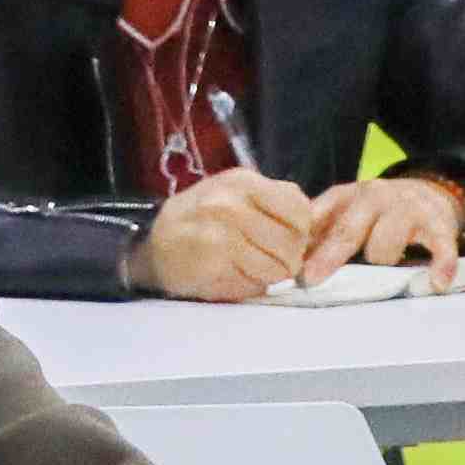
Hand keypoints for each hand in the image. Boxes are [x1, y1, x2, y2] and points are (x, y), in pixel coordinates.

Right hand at [133, 169, 325, 300]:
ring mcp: (222, 224)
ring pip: (281, 264)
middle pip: (294, 241)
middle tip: (263, 260)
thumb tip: (314, 233)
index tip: (280, 239)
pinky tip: (229, 273)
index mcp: (242, 181)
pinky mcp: (214, 253)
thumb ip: (272, 209)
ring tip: (244, 266)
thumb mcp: (234, 202)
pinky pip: (259, 279)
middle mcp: (231, 198)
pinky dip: (251, 284)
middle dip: (286, 259)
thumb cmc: (199, 228)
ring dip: (269, 274)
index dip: (298, 231)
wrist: (150, 249)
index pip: (300, 208)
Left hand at [300, 172, 464, 281]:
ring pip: (387, 242)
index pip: (318, 218)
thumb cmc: (378, 210)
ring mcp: (408, 210)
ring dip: (382, 258)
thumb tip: (290, 260)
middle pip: (348, 231)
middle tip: (311, 278)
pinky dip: (440, 266)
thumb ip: (321, 229)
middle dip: (328, 256)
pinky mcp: (440, 225)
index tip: (287, 265)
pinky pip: (442, 248)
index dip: (302, 243)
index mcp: (346, 195)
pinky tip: (436, 283)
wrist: (431, 190)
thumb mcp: (345, 209)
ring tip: (385, 262)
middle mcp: (375, 197)